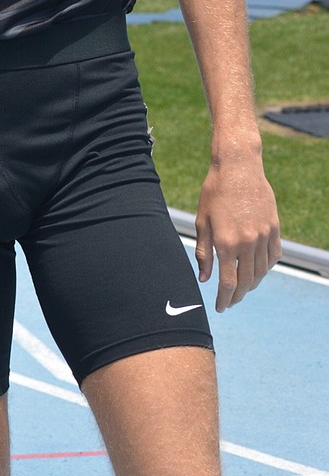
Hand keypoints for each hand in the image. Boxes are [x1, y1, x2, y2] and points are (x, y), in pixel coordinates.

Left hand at [194, 148, 280, 311]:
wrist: (238, 167)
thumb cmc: (214, 192)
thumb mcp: (202, 221)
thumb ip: (204, 252)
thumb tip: (204, 278)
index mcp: (226, 242)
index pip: (228, 283)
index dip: (224, 299)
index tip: (220, 307)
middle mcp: (247, 242)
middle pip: (246, 281)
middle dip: (237, 296)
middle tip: (231, 302)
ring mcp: (263, 235)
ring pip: (261, 271)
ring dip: (252, 284)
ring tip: (243, 288)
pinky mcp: (274, 228)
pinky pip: (274, 256)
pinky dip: (266, 268)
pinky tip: (257, 270)